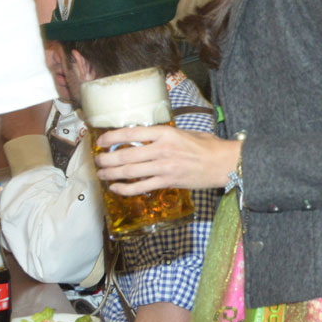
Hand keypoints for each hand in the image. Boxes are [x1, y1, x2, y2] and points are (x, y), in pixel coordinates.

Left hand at [94, 126, 240, 193]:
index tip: (102, 140)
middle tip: (97, 160)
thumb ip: (165, 135)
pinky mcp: (167, 182)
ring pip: (129, 171)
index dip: (113, 137)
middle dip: (107, 159)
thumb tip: (146, 137)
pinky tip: (116, 188)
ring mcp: (164, 167)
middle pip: (126, 155)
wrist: (224, 163)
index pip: (132, 133)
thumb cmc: (208, 146)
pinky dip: (125, 189)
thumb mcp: (186, 133)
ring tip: (101, 174)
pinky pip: (140, 187)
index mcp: (166, 133)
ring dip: (111, 173)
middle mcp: (162, 150)